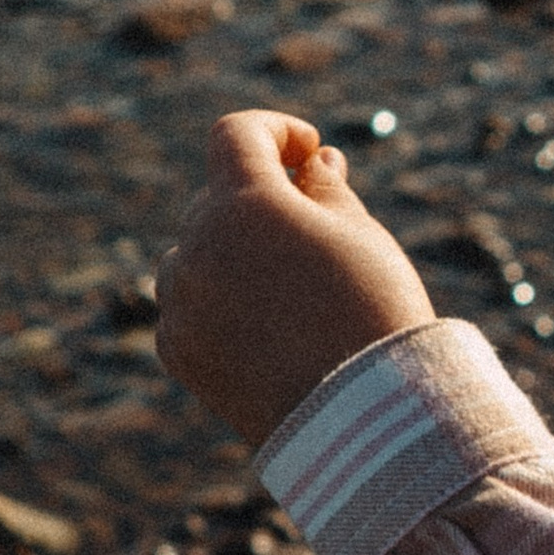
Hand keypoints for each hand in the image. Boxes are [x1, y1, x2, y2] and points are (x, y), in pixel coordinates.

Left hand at [156, 111, 436, 447]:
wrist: (364, 423)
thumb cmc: (375, 316)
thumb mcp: (361, 236)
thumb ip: (326, 188)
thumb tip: (311, 162)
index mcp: (244, 203)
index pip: (237, 134)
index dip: (275, 131)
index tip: (308, 151)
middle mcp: (197, 246)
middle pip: (218, 199)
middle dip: (262, 203)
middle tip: (318, 230)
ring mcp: (180, 301)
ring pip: (197, 254)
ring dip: (235, 254)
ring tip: (292, 292)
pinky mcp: (178, 349)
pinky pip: (189, 306)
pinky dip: (220, 304)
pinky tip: (271, 332)